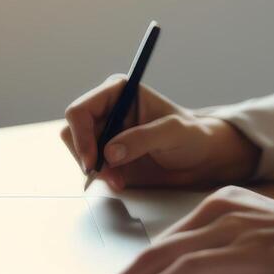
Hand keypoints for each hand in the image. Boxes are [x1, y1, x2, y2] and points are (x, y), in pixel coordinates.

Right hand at [59, 76, 260, 191]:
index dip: (80, 136)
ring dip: (95, 170)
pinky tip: (120, 182)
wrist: (200, 158)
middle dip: (87, 156)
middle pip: (72, 132)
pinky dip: (101, 178)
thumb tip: (110, 152)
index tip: (92, 161)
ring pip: (77, 151)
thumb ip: (143, 139)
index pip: (81, 110)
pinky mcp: (107, 154)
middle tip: (109, 174)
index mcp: (117, 92)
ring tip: (120, 180)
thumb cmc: (193, 137)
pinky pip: (89, 167)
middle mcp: (106, 110)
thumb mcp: (174, 133)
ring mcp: (105, 133)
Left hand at [106, 185, 273, 273]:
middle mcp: (221, 207)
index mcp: (223, 203)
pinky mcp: (243, 247)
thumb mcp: (264, 252)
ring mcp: (231, 224)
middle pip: (156, 249)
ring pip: (166, 259)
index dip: (136, 272)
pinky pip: (191, 271)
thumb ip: (228, 263)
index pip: (166, 241)